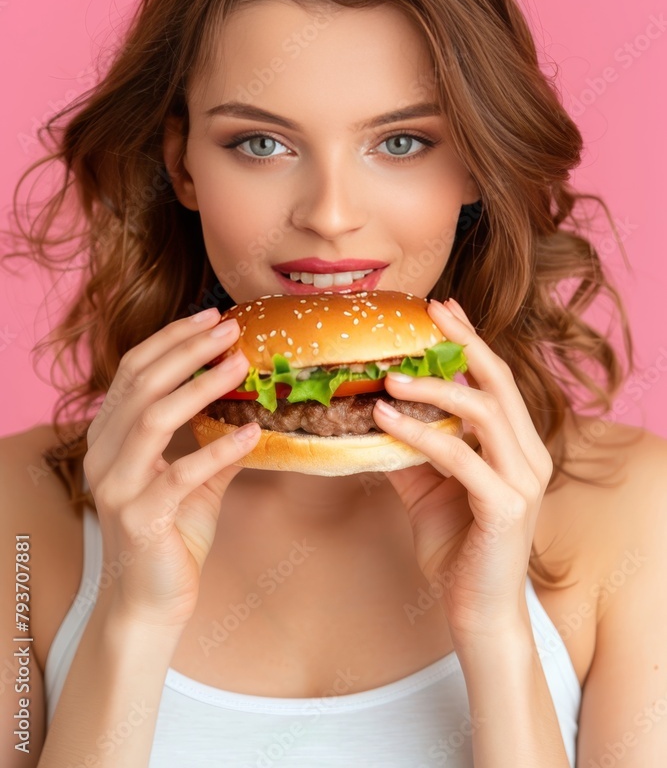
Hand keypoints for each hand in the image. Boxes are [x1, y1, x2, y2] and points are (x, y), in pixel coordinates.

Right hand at [83, 308, 260, 631]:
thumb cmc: (172, 535)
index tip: (211, 316)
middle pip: (141, 385)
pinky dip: (219, 450)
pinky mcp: (140, 518)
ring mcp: (116, 486)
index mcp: (110, 437)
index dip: (171, 340)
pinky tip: (254, 433)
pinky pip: (181, 474)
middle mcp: (103, 455)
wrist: (151, 604)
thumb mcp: (195, 479)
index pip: (133, 372)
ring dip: (200, 386)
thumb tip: (255, 403)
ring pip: (153, 418)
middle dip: (187, 350)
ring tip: (241, 366)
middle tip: (230, 328)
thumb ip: (214, 440)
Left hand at [373, 298, 553, 644]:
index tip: (443, 307)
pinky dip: (420, 434)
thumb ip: (410, 448)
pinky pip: (460, 456)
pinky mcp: (507, 506)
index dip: (471, 339)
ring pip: (484, 411)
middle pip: (500, 382)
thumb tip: (371, 411)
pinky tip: (386, 420)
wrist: (476, 612)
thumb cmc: (456, 547)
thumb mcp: (426, 487)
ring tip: (392, 376)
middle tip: (429, 314)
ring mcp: (522, 479)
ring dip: (436, 387)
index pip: (497, 379)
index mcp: (515, 445)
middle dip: (464, 342)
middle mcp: (527, 455)